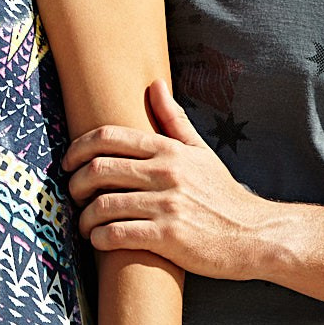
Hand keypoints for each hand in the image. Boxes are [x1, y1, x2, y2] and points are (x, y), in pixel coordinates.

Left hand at [64, 79, 284, 281]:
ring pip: (103, 205)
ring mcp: (167, 205)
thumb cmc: (222, 195)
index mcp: (168, 150)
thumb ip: (174, 119)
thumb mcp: (201, 152)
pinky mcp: (169, 237)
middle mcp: (165, 173)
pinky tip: (99, 241)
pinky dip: (100, 238)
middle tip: (73, 194)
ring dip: (85, 217)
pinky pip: (118, 234)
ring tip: (85, 224)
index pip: (109, 137)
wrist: (255, 235)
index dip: (78, 147)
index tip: (67, 162)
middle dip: (75, 183)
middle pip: (99, 169)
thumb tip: (155, 84)